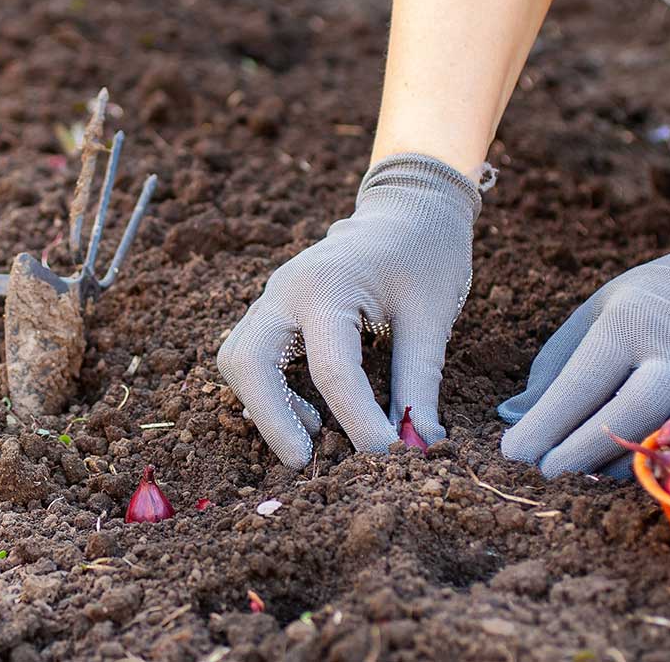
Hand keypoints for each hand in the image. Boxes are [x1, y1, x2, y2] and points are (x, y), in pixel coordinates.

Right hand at [217, 155, 481, 468]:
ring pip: (238, 359)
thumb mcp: (432, 317)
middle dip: (272, 419)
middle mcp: (286, 289)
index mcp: (329, 285)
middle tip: (308, 462)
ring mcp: (272, 296)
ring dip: (265, 406)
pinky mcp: (274, 308)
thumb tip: (419, 445)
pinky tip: (312, 414)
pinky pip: (250, 354)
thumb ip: (419, 383)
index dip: (360, 424)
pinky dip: (268, 391)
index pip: (333, 371)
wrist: (408, 208)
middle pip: (248, 362)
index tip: (387, 458)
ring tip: (314, 436)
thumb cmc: (426, 254)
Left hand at [499, 231, 669, 478]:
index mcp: (628, 325)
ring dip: (614, 465)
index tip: (513, 451)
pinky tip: (615, 469)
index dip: (546, 424)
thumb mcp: (589, 318)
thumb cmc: (638, 307)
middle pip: (630, 412)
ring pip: (663, 438)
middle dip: (582, 450)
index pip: (583, 382)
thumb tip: (511, 416)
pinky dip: (646, 463)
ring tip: (577, 474)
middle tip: (544, 470)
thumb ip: (552, 370)